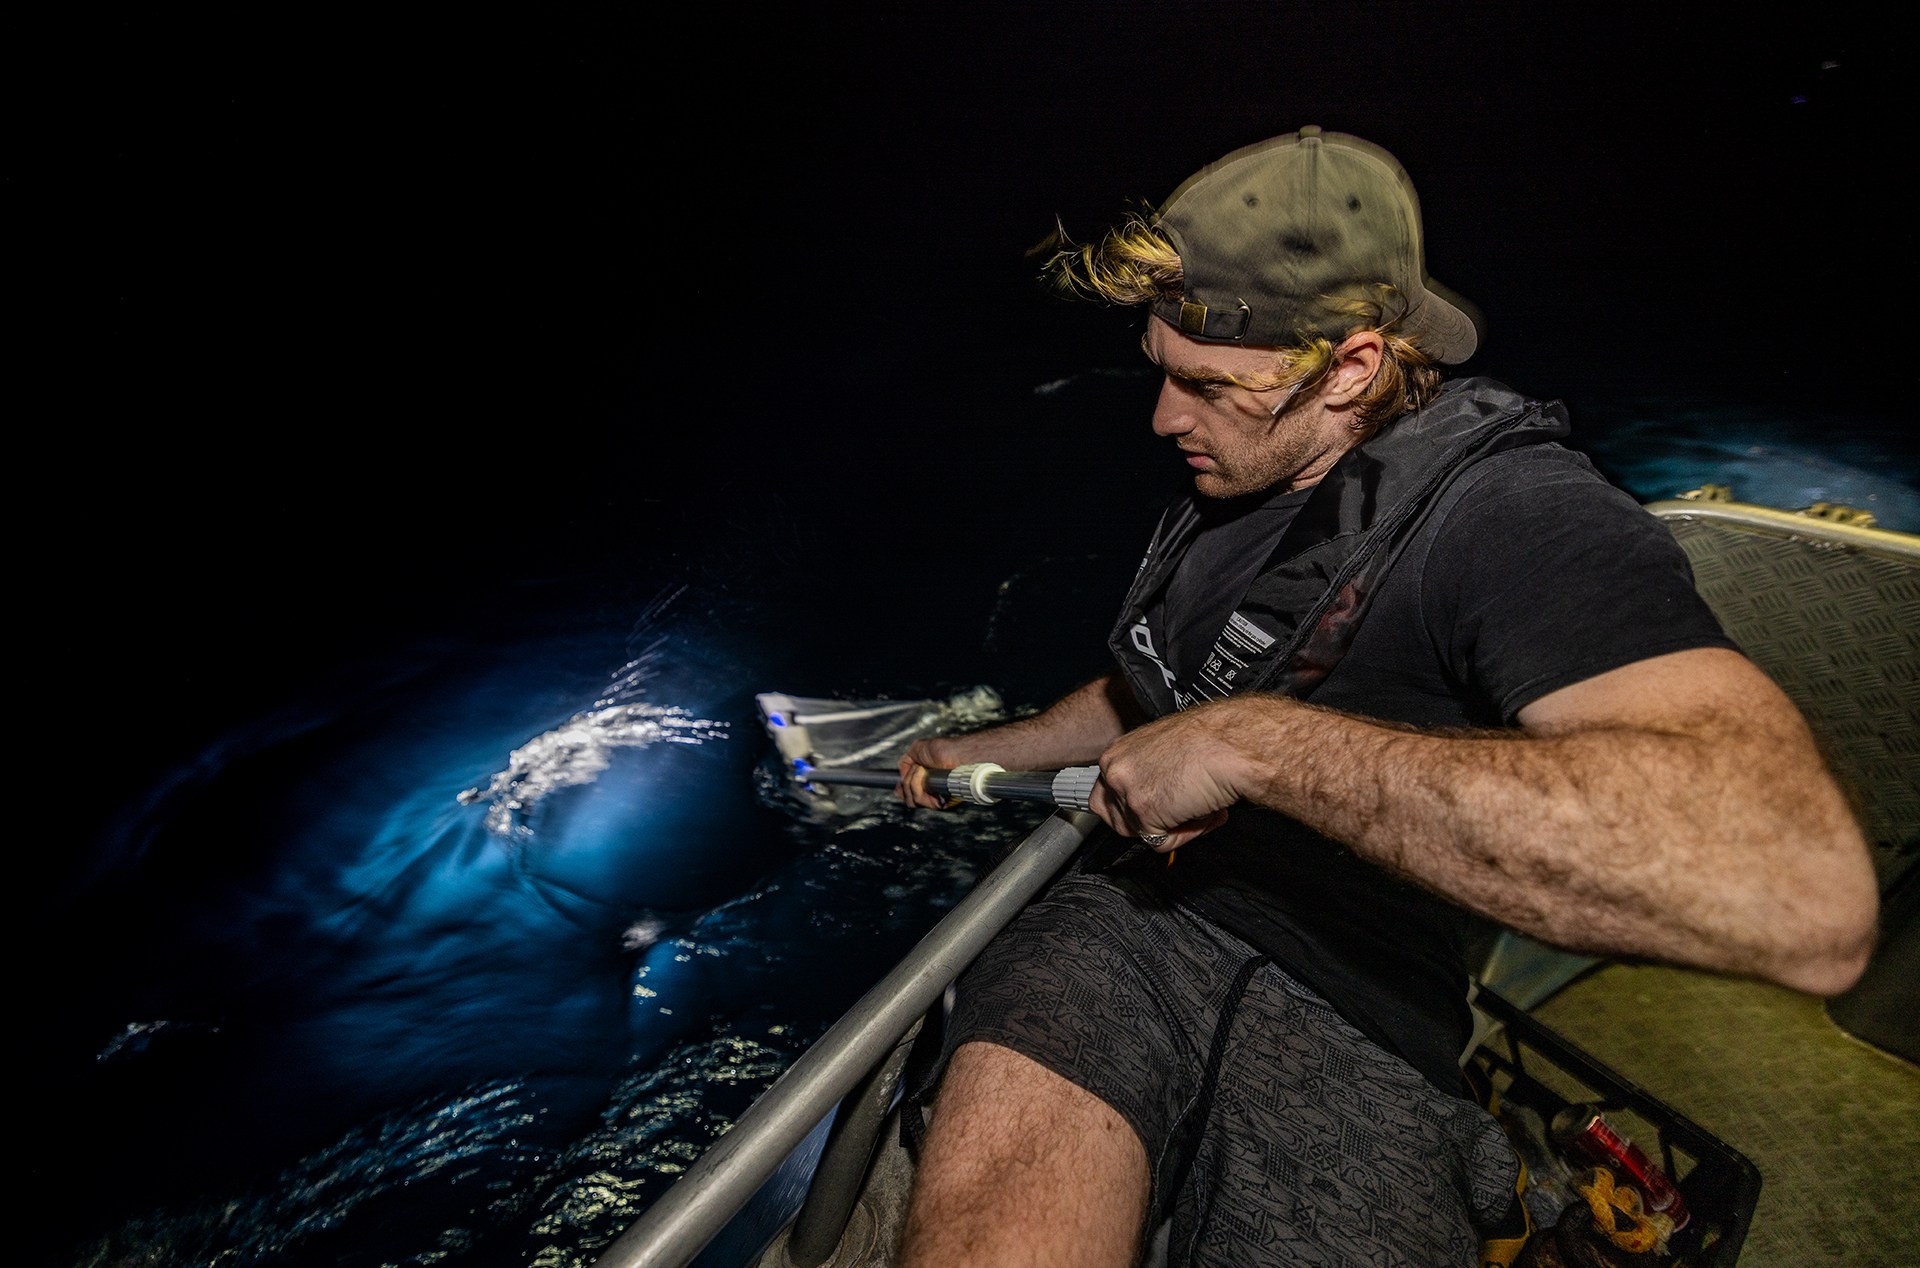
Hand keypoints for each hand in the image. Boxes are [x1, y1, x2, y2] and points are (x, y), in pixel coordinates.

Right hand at [896, 736, 975, 809]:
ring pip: (911, 800)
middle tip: (916, 769)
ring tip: (920, 769)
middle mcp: (929, 792)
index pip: (906, 794)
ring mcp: (934, 798)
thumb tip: (901, 775)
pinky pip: (919, 800)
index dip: (902, 788)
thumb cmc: (944, 749)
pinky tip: (923, 773)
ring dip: (910, 782)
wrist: (957, 753)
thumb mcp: (917, 749)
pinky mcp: (939, 803)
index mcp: (923, 781)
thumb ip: (905, 762)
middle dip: (906, 783)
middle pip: (907, 799)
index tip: (902, 779)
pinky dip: (916, 785)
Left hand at [1088, 699, 1255, 850]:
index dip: (1135, 807)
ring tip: (1197, 806)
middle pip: (1115, 818)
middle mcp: (1115, 769)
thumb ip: (1148, 772)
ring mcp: (1127, 791)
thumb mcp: (1166, 750)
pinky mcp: (1144, 813)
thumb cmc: (1212, 741)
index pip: (1107, 794)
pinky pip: (1160, 843)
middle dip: (1147, 823)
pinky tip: (1202, 812)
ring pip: (1138, 833)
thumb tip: (1151, 792)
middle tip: (1179, 811)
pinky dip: (1186, 835)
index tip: (1156, 809)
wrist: (1231, 744)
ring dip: (1171, 828)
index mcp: (1119, 752)